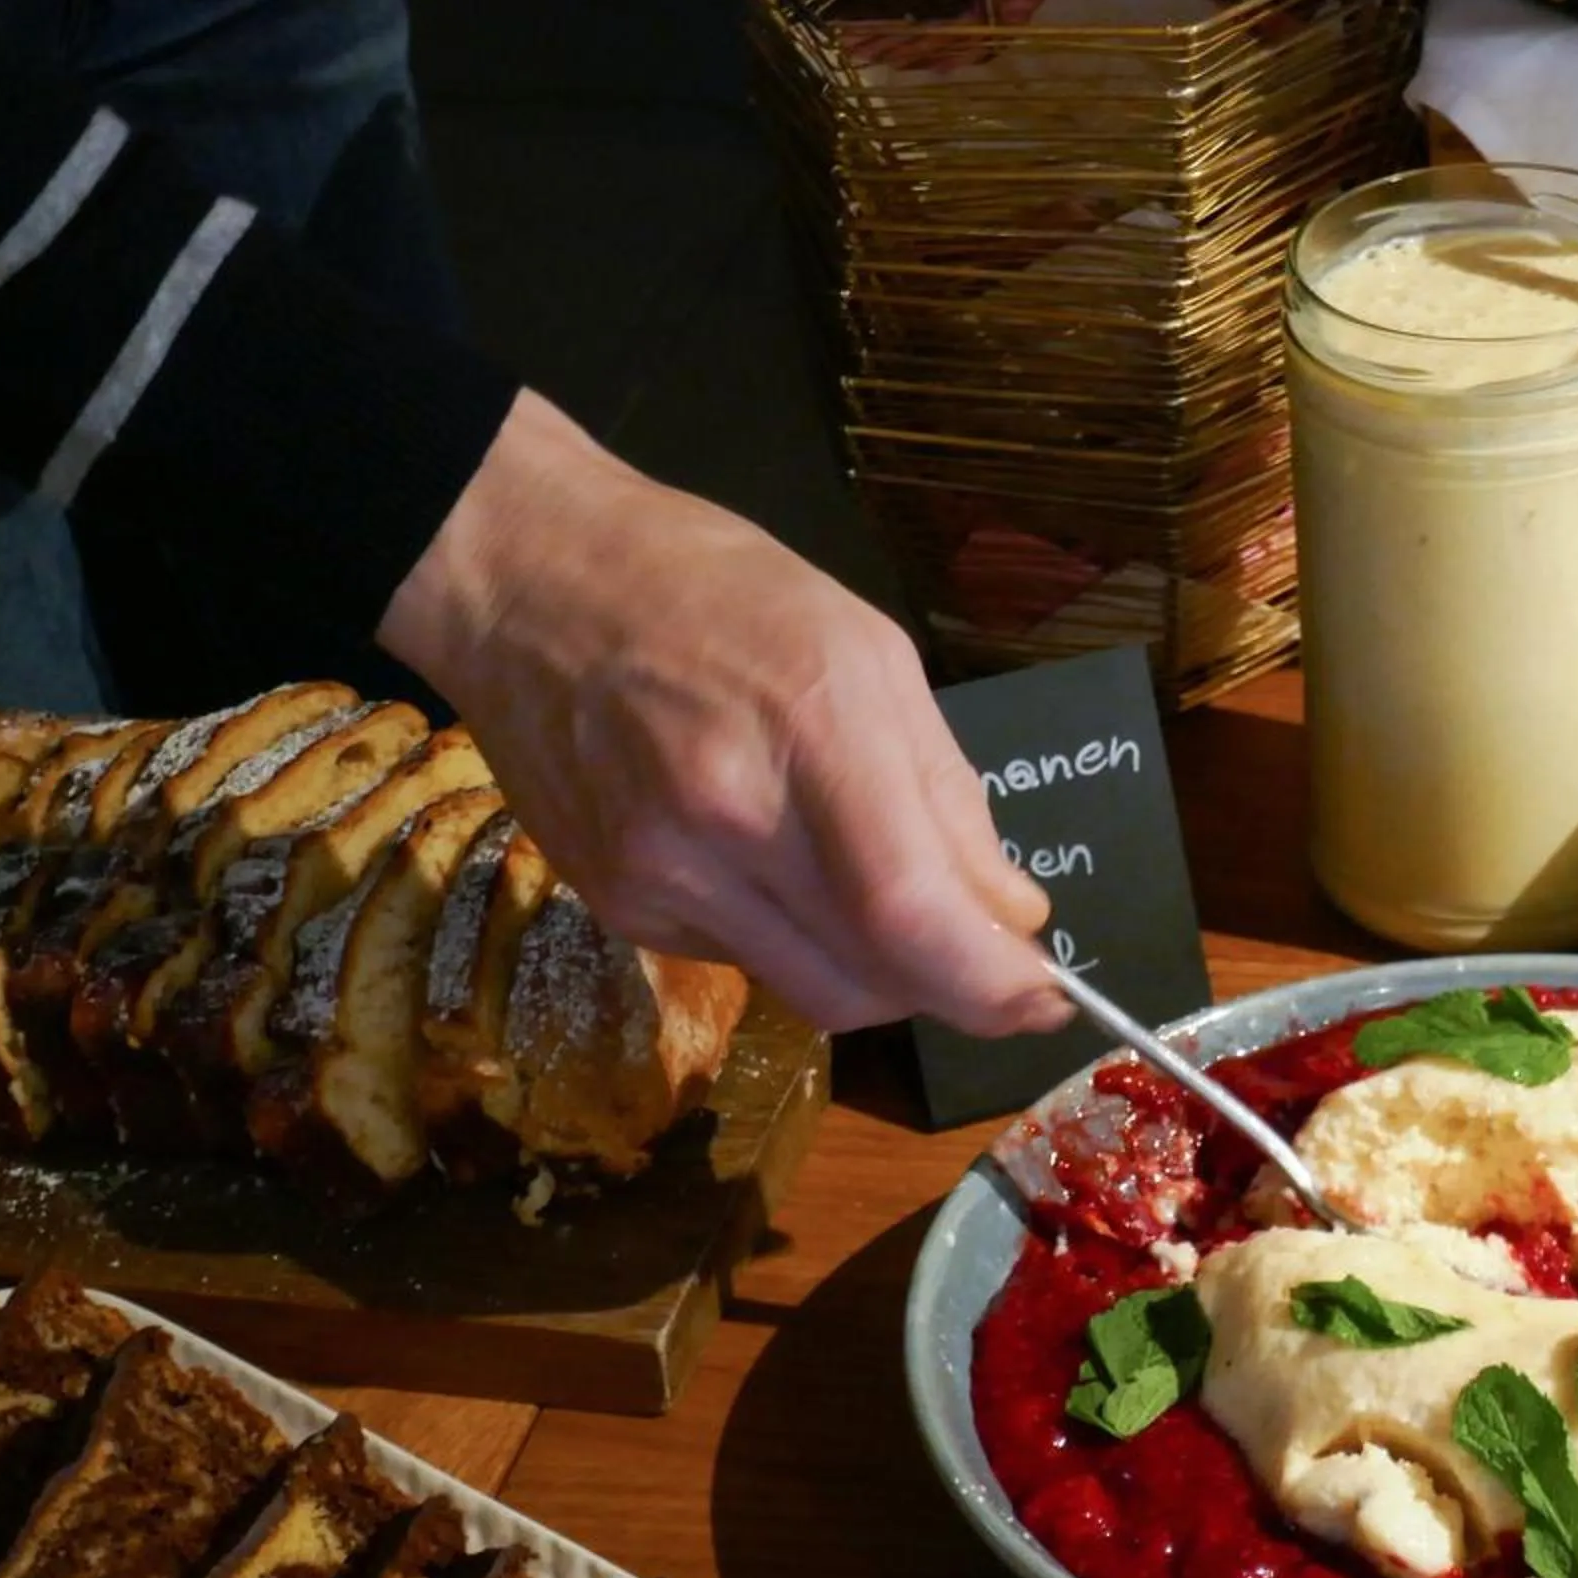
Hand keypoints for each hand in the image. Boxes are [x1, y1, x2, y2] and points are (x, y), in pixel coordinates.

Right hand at [378, 389, 1066, 1038]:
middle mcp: (723, 825)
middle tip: (998, 964)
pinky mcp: (617, 907)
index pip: (911, 917)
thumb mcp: (871, 653)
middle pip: (870, 981)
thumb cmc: (716, 592)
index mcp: (809, 735)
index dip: (994, 983)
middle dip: (956, 991)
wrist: (527, 579)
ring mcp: (657, 877)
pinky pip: (747, 963)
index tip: (1049, 997)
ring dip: (883, 976)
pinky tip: (785, 868)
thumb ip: (948, 795)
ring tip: (898, 909)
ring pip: (813, 992)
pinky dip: (799, 940)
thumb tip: (1011, 918)